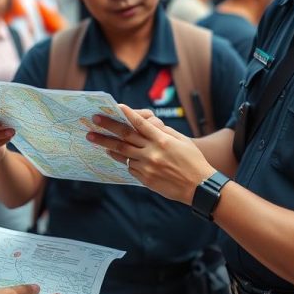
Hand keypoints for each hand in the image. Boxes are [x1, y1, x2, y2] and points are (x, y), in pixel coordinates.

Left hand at [87, 104, 214, 204]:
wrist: (199, 186)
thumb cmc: (193, 161)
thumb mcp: (182, 141)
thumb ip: (164, 133)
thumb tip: (148, 126)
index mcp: (162, 140)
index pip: (140, 123)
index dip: (126, 114)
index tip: (115, 107)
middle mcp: (152, 152)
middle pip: (125, 137)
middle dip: (108, 128)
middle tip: (94, 122)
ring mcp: (148, 166)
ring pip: (123, 153)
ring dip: (107, 145)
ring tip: (94, 139)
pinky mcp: (146, 179)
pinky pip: (130, 167)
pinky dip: (123, 160)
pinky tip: (114, 154)